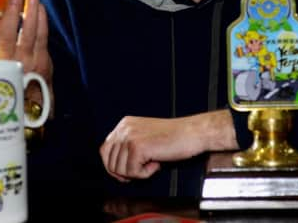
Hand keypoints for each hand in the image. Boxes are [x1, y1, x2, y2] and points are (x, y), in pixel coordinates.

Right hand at [0, 0, 52, 107]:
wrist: (28, 100)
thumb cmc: (10, 70)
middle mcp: (5, 60)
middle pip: (6, 33)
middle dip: (10, 12)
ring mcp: (24, 60)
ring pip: (27, 34)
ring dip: (30, 13)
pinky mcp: (41, 60)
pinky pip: (41, 36)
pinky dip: (42, 20)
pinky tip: (40, 8)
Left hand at [99, 110, 237, 181]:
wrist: (193, 133)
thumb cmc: (174, 137)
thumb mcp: (145, 137)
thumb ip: (128, 146)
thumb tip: (113, 168)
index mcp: (125, 124)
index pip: (105, 150)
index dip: (114, 166)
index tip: (128, 172)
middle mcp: (124, 128)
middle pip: (109, 162)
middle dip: (125, 173)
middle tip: (143, 169)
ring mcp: (130, 136)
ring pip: (120, 170)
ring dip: (137, 173)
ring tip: (152, 163)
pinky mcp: (138, 146)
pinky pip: (132, 173)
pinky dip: (145, 174)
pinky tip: (156, 164)